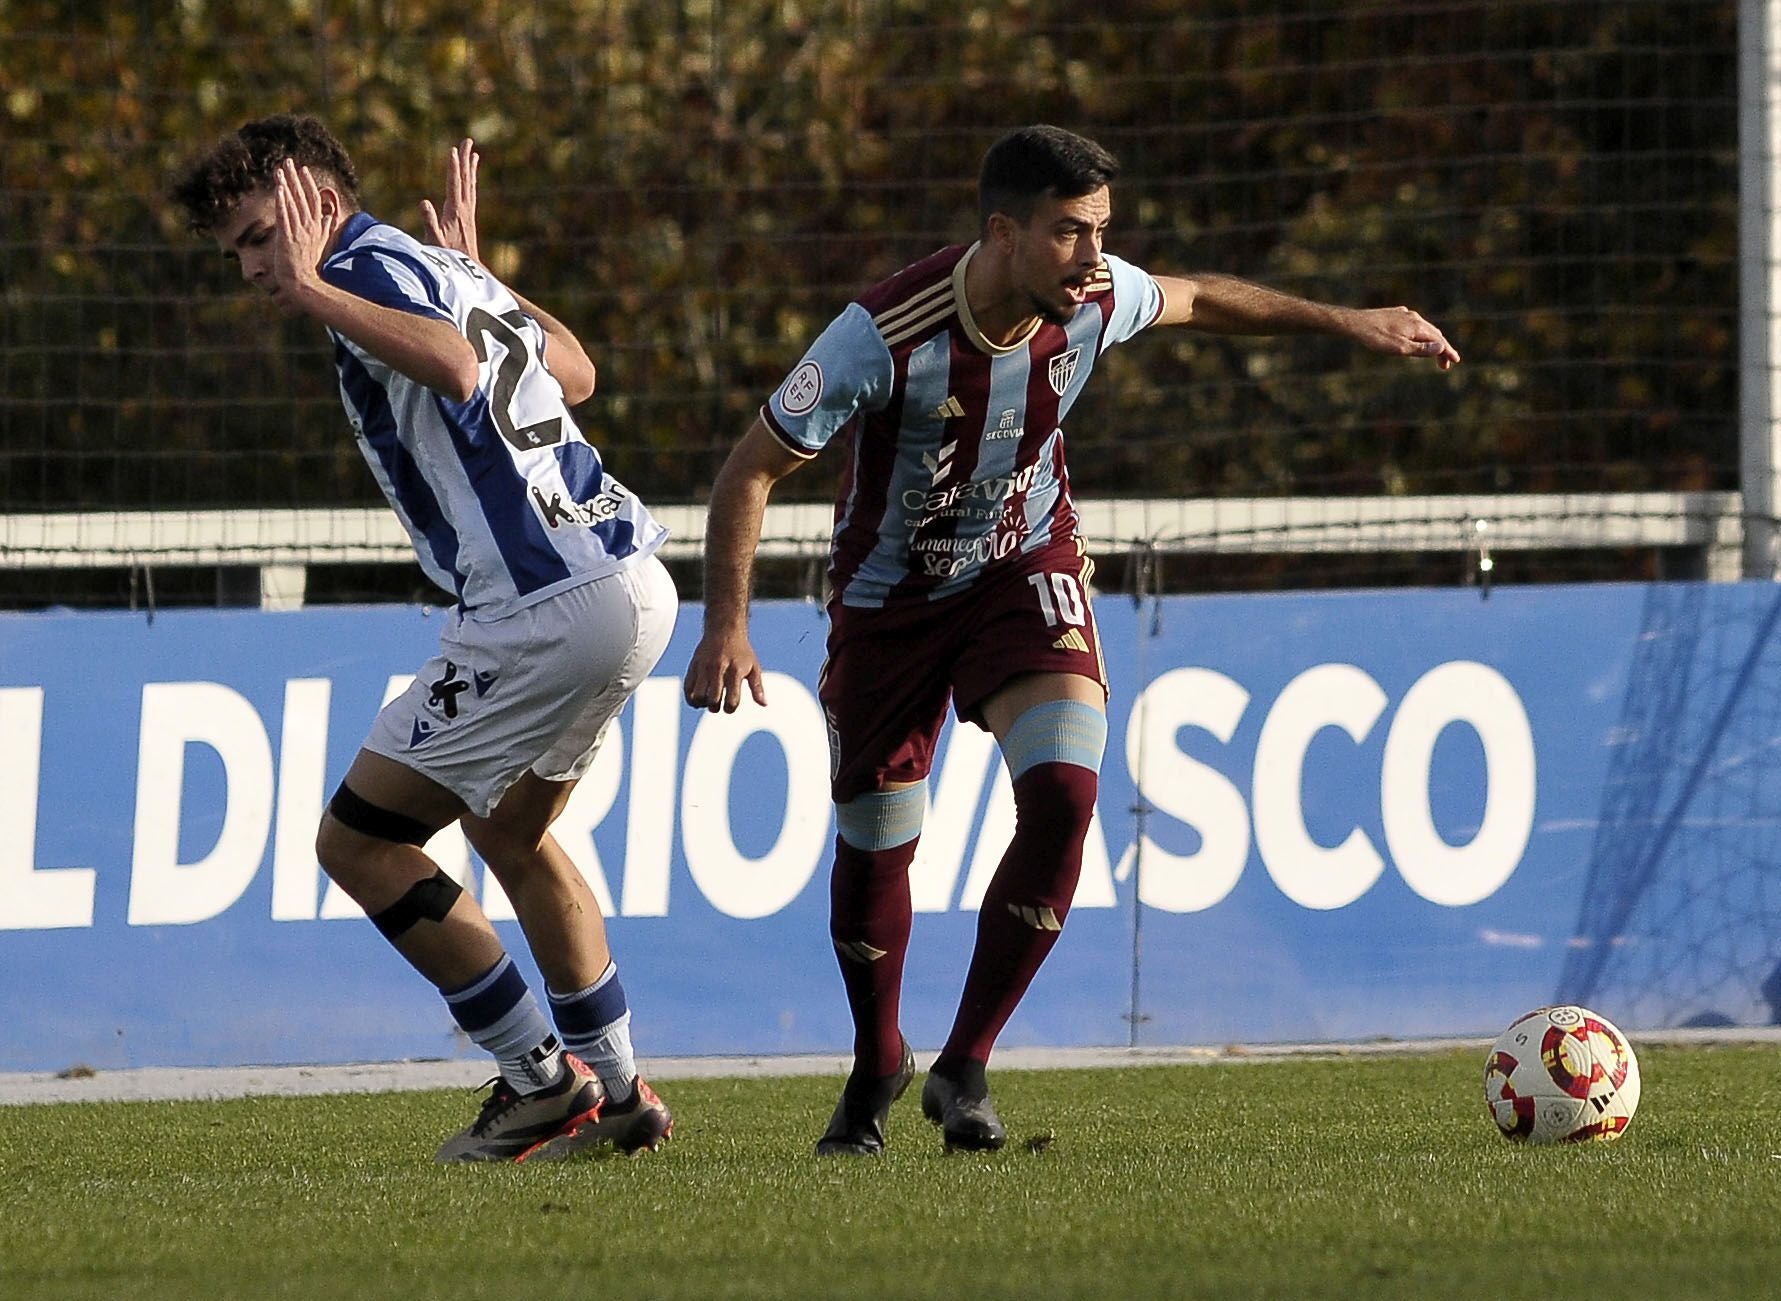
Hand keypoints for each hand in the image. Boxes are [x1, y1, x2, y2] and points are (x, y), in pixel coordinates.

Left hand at [272, 159, 333, 310]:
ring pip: (292, 203)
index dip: (308, 183)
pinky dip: (282, 202)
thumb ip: (324, 227)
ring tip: (280, 169)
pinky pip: (285, 216)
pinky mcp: (288, 237)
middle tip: (288, 161)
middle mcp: (309, 226)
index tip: (303, 169)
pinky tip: (279, 189)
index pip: (313, 200)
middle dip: (295, 177)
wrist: (302, 282)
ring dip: (286, 185)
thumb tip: (328, 215)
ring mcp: (299, 231)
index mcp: (316, 226)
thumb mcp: (320, 243)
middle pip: (302, 197)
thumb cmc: (308, 264)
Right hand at [421, 138, 479, 261]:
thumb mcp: (434, 241)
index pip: (454, 184)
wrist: (467, 272)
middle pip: (465, 179)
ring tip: (473, 153)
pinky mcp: (469, 218)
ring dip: (470, 167)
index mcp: (455, 212)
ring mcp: (468, 213)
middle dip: (464, 159)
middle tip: (467, 141)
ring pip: (470, 185)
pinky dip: (471, 181)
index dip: (453, 167)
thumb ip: (429, 222)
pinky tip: (471, 177)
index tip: (453, 151)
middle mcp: (465, 209)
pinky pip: (471, 194)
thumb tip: (423, 202)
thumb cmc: (448, 258)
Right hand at [683, 628, 768, 712]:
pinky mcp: (693, 666)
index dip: (730, 708)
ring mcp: (704, 667)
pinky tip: (698, 696)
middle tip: (718, 704)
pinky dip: (691, 697)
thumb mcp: (754, 667)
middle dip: (715, 708)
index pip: (731, 700)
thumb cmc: (741, 651)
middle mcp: (719, 669)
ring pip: (697, 696)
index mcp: (735, 671)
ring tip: (707, 699)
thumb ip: (757, 687)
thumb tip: (764, 704)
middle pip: (712, 700)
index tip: (730, 705)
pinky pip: (687, 688)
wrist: (724, 629)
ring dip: (701, 703)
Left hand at [1344, 306, 1460, 369]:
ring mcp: (1404, 315)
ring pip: (1424, 327)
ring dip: (1431, 340)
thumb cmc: (1376, 338)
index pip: (1439, 340)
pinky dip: (1420, 332)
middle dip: (1441, 348)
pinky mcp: (1395, 314)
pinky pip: (1413, 323)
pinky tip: (1415, 335)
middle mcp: (1414, 317)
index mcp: (1418, 326)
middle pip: (1434, 333)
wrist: (1355, 323)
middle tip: (1446, 364)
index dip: (1448, 351)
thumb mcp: (1399, 348)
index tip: (1456, 361)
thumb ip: (1421, 349)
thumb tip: (1442, 347)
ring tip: (1435, 351)